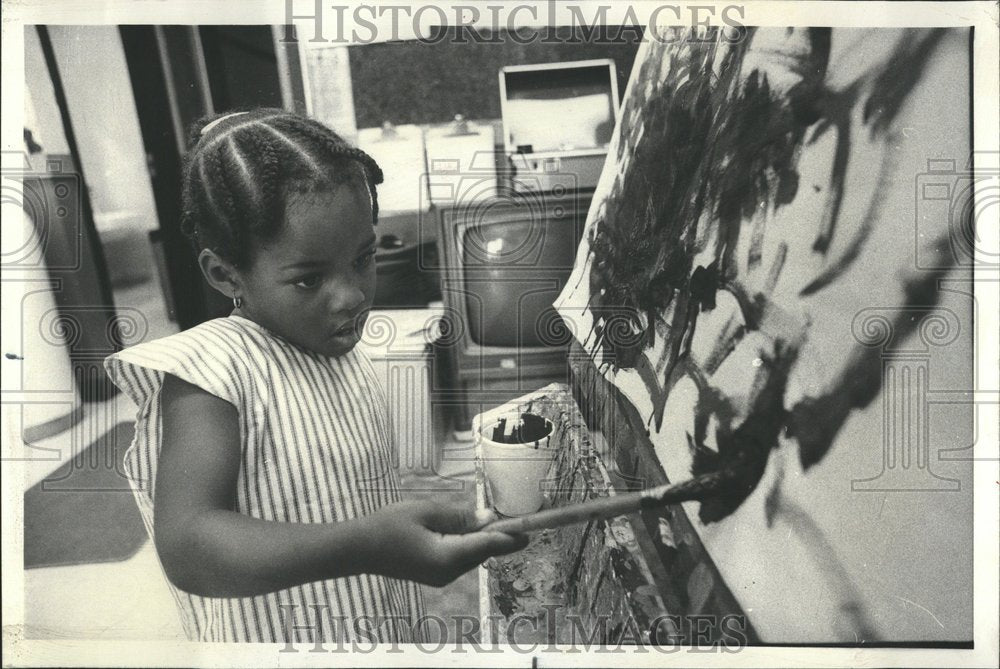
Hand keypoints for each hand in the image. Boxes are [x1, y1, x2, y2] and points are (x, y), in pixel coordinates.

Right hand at [367, 500, 528, 586]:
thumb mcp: (425, 511)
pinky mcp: (435, 574)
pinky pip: (460, 557)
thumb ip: (459, 516)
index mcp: (447, 557)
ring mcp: (441, 576)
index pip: (488, 545)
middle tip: (522, 519)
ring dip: (485, 539)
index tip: (532, 529)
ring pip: (473, 555)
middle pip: (483, 552)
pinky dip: (470, 544)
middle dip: (501, 535)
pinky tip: (472, 530)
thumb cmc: (388, 526)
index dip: (511, 536)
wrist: (358, 549)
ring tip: (499, 519)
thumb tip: (489, 518)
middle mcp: (448, 573)